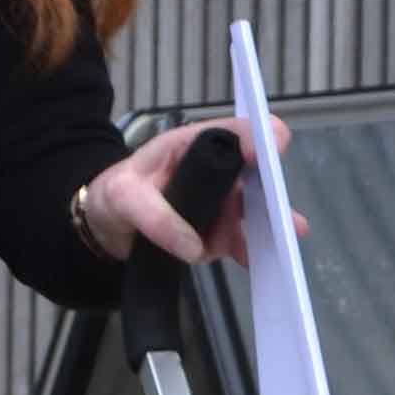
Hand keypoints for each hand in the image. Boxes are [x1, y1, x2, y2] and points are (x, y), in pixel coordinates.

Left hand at [76, 114, 280, 263]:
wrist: (108, 225)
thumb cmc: (116, 194)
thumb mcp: (125, 197)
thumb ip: (155, 216)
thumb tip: (194, 247)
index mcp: (194, 145)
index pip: (236, 132)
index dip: (259, 139)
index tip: (270, 153)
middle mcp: (214, 170)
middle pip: (255, 177)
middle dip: (271, 197)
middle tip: (286, 219)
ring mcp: (218, 202)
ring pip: (251, 214)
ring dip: (259, 230)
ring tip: (264, 246)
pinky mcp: (215, 231)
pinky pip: (238, 241)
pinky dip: (249, 251)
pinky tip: (258, 262)